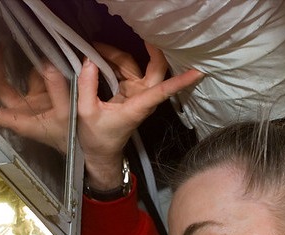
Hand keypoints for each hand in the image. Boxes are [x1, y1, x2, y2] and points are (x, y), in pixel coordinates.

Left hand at [0, 44, 70, 153]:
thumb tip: (48, 64)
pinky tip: (49, 57)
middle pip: (2, 88)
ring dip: (26, 65)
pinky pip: (42, 78)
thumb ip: (57, 89)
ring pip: (23, 80)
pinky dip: (45, 68)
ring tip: (28, 45)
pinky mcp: (49, 98)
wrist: (89, 147)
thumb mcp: (66, 114)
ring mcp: (36, 103)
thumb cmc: (72, 138)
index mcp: (22, 121)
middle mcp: (25, 111)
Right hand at [78, 42, 203, 189]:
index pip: (162, 91)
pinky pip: (125, 69)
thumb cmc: (97, 138)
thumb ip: (87, 86)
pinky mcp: (129, 91)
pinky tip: (98, 55)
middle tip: (145, 33)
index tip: (198, 73)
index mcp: (138, 107)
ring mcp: (136, 93)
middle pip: (154, 70)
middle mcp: (142, 98)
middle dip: (151, 51)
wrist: (101, 152)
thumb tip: (89, 61)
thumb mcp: (86, 112)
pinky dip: (112, 60)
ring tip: (94, 47)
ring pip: (134, 65)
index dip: (180, 81)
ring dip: (116, 54)